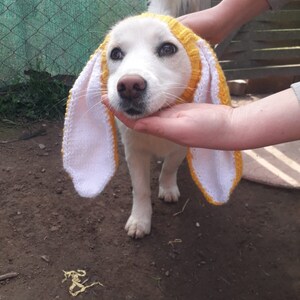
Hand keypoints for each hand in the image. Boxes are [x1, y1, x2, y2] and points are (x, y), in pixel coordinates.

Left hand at [102, 95, 231, 148]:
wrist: (227, 127)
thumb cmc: (206, 130)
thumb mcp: (181, 128)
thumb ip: (158, 127)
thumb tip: (135, 125)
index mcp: (160, 131)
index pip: (134, 121)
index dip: (118, 111)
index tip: (104, 99)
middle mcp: (162, 125)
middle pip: (138, 114)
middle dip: (124, 104)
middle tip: (111, 89)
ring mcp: (171, 118)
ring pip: (148, 108)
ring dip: (136, 99)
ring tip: (125, 86)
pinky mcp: (179, 110)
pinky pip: (161, 103)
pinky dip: (151, 96)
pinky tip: (145, 88)